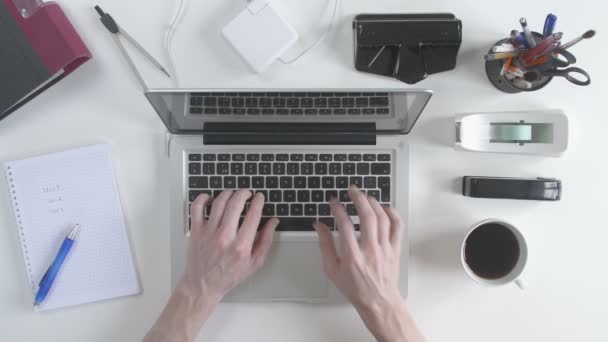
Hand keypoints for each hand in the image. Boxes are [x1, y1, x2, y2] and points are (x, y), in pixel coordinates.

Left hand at [144, 190, 278, 341]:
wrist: (203, 285)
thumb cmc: (229, 275)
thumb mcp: (255, 263)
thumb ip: (266, 240)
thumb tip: (273, 222)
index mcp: (241, 246)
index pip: (253, 215)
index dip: (258, 201)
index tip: (259, 197)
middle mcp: (224, 237)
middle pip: (236, 204)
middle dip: (244, 193)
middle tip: (247, 193)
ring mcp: (208, 233)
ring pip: (219, 202)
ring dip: (228, 193)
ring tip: (233, 194)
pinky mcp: (196, 231)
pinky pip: (197, 207)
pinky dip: (204, 198)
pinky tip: (212, 199)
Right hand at [313, 186, 423, 341]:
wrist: (378, 302)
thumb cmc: (355, 288)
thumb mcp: (332, 270)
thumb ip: (325, 245)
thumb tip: (319, 226)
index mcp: (352, 257)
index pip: (344, 225)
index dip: (337, 209)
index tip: (333, 202)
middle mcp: (370, 250)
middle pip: (367, 216)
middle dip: (358, 198)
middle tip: (351, 190)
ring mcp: (385, 249)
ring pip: (382, 218)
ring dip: (373, 203)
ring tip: (364, 196)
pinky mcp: (395, 249)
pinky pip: (398, 226)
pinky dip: (392, 213)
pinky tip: (384, 207)